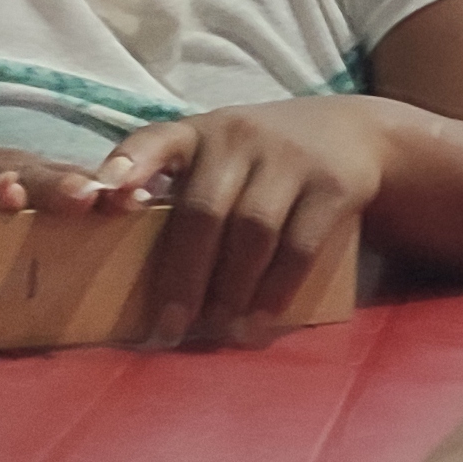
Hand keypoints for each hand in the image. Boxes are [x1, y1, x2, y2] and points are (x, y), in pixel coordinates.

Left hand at [99, 97, 404, 344]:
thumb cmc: (266, 159)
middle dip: (184, 275)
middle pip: (204, 210)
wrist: (354, 134)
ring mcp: (289, 158)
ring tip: (221, 329)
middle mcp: (240, 137)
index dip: (130, 165)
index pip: (154, 139)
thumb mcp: (221, 154)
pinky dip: (277, 288)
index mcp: (199, 133)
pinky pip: (299, 245)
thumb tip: (137, 270)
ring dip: (232, 289)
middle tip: (170, 326)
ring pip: (252, 231)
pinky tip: (262, 317)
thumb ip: (181, 188)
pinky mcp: (332, 185)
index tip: (108, 196)